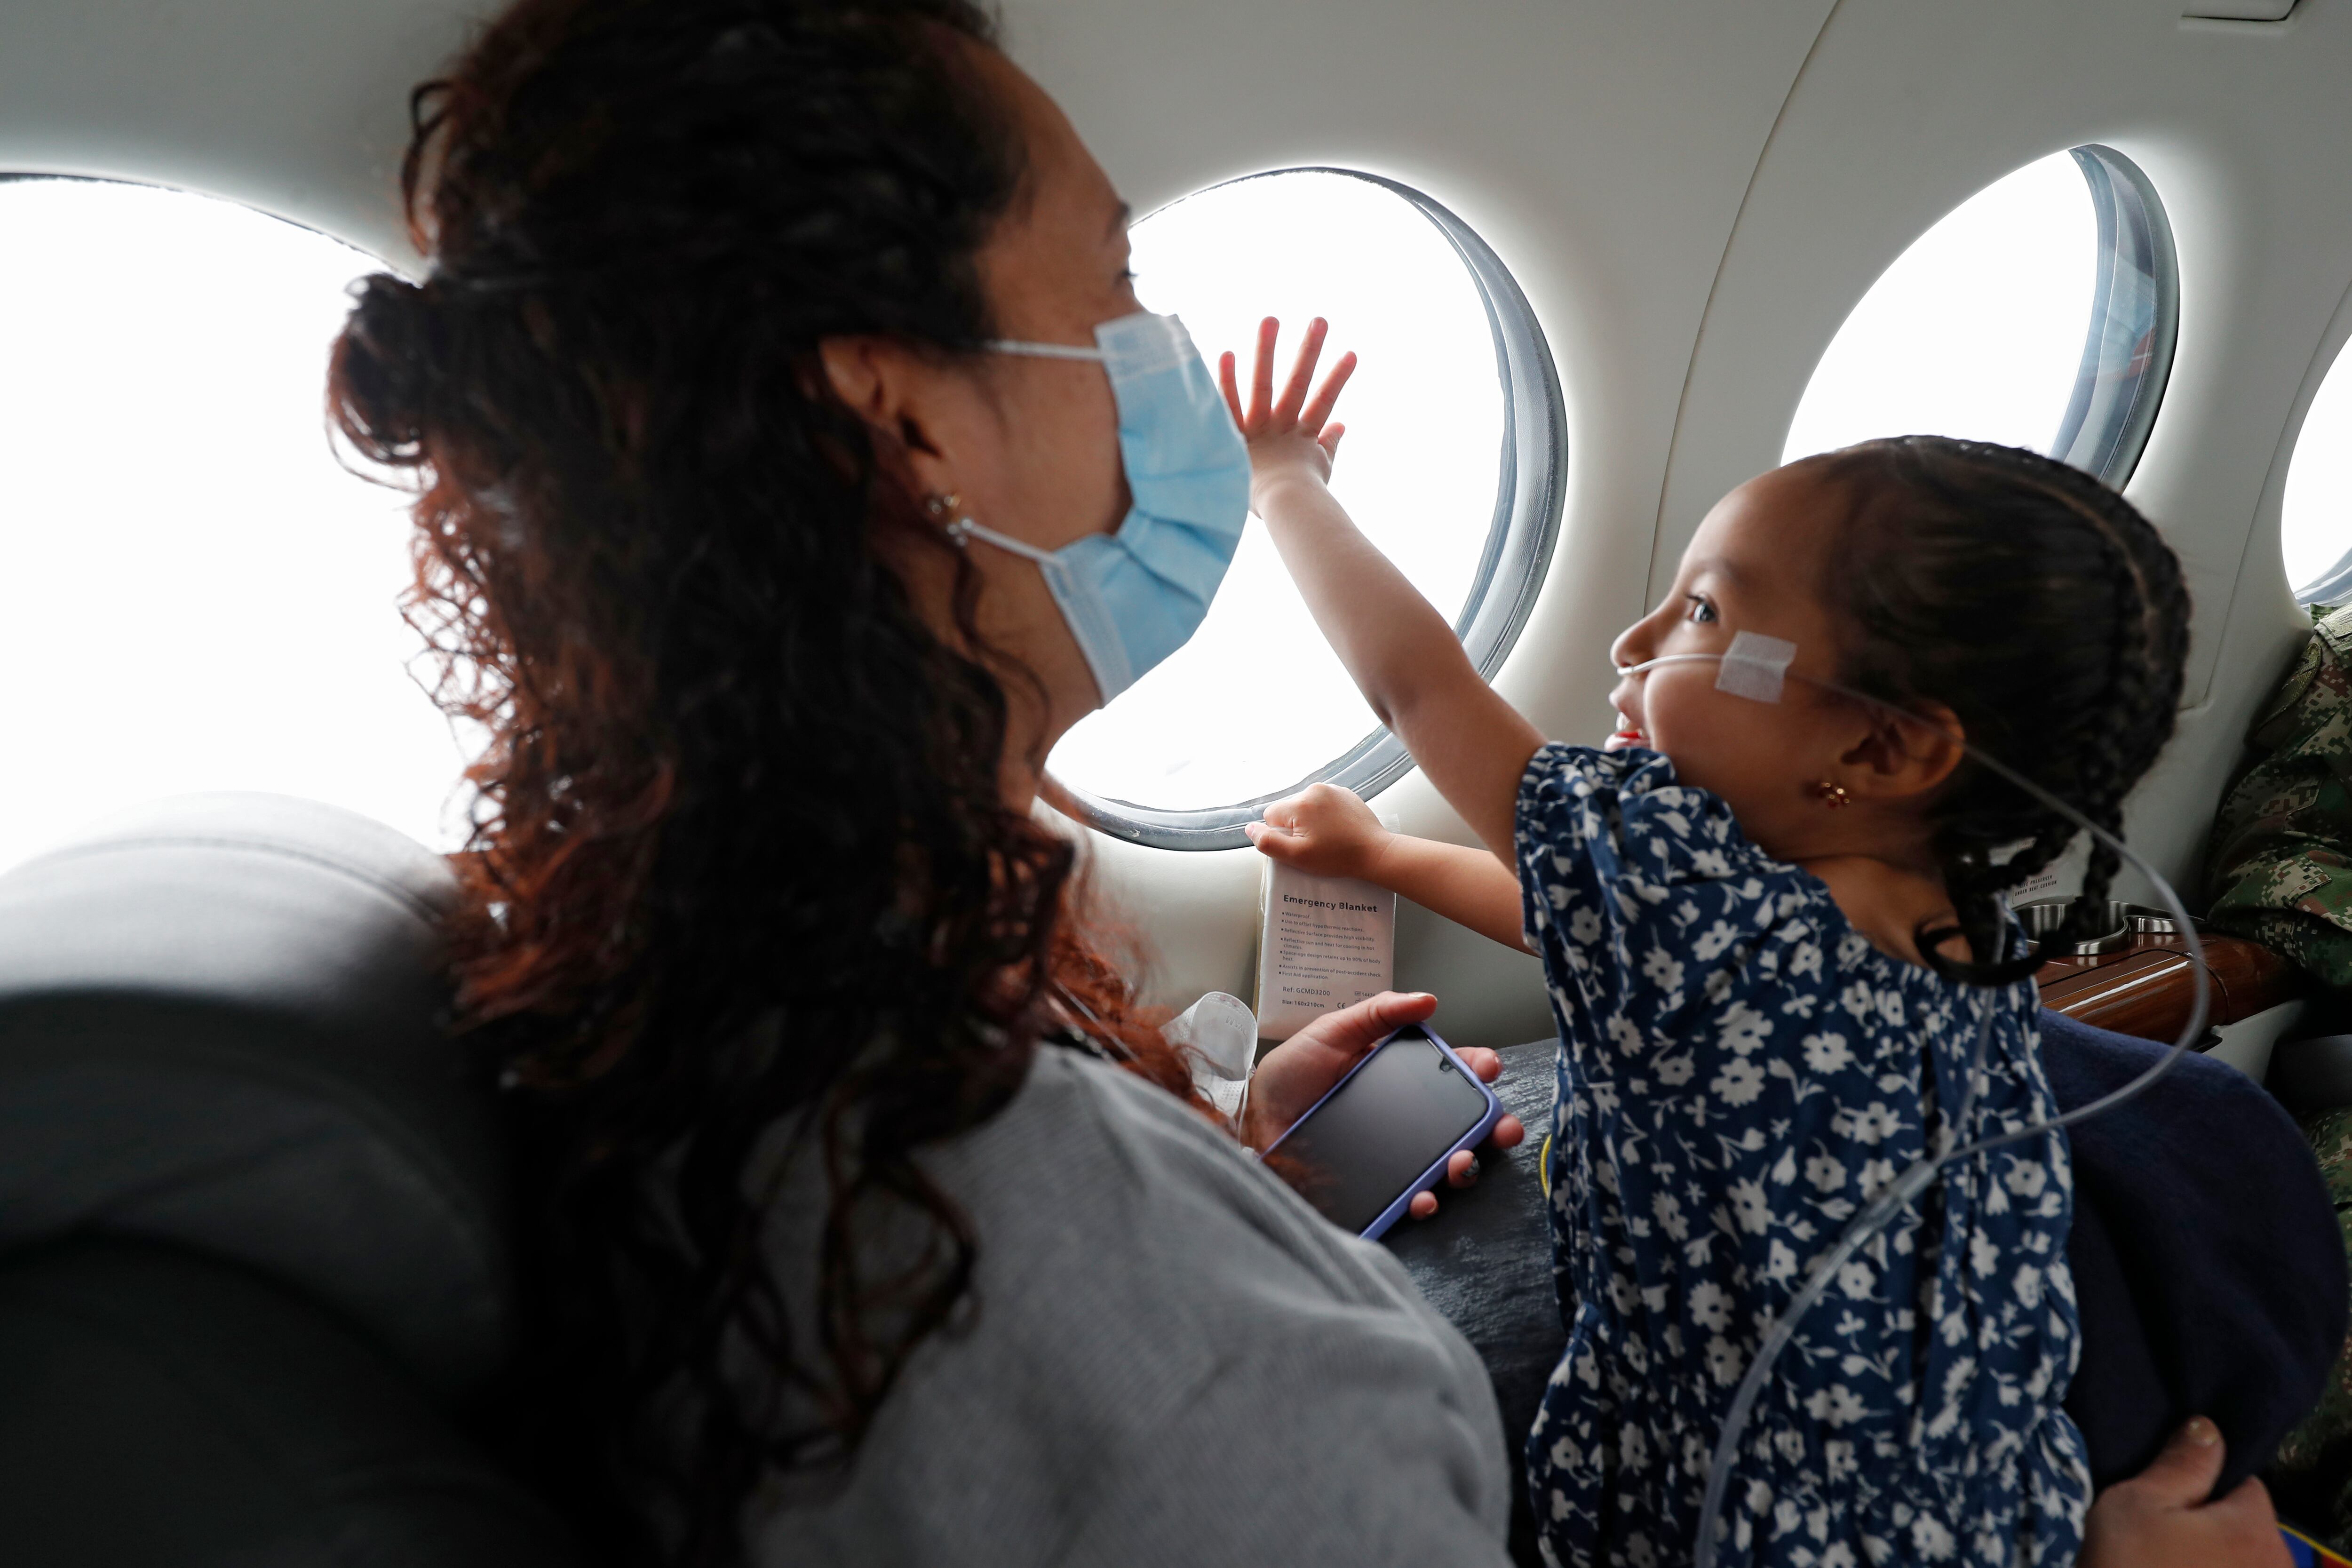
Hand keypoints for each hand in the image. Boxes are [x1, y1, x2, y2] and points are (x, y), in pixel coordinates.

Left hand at [1218, 315, 1356, 514]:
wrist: (1282, 513)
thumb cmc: (1301, 500)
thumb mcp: (1320, 471)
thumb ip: (1329, 446)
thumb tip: (1342, 425)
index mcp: (1304, 438)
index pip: (1325, 402)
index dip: (1338, 378)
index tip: (1351, 353)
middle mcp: (1282, 428)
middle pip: (1298, 383)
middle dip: (1309, 351)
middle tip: (1319, 320)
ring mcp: (1259, 431)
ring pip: (1263, 385)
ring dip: (1268, 351)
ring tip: (1271, 319)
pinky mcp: (1236, 438)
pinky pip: (1229, 406)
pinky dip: (1228, 381)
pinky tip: (1227, 353)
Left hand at [1242, 990, 1526, 1219]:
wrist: (1252, 1121)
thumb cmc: (1289, 1075)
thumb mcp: (1331, 1032)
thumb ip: (1376, 1013)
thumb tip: (1427, 999)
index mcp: (1402, 1080)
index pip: (1454, 1075)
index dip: (1479, 1071)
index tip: (1488, 1066)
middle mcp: (1406, 1121)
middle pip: (1464, 1126)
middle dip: (1492, 1128)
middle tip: (1501, 1128)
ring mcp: (1393, 1157)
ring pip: (1445, 1166)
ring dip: (1464, 1168)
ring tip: (1459, 1164)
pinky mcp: (1375, 1188)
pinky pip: (1408, 1200)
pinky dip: (1424, 1201)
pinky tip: (1423, 1197)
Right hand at [1245, 782, 1393, 881]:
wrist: (1375, 852)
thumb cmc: (1337, 857)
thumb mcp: (1297, 857)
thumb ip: (1268, 842)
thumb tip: (1249, 828)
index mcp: (1299, 804)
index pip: (1270, 816)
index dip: (1281, 835)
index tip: (1300, 845)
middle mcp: (1313, 789)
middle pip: (1288, 809)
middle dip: (1295, 826)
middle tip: (1315, 844)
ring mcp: (1331, 789)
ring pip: (1305, 805)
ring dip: (1309, 820)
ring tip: (1327, 837)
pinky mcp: (1344, 793)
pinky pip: (1323, 802)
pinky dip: (1324, 815)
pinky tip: (1336, 829)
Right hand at [2081, 1418, 2291, 1567]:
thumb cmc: (2126, 1567)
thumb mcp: (2137, 1504)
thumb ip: (2180, 1465)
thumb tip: (2209, 1428)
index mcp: (2254, 1529)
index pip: (2245, 1485)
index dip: (2205, 1485)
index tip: (2169, 1500)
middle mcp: (2278, 1567)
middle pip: (2248, 1529)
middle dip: (2213, 1528)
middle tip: (2161, 1538)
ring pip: (2243, 1563)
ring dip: (2213, 1563)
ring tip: (2165, 1566)